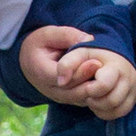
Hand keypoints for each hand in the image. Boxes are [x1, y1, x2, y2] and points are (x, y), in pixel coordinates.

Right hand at [19, 26, 135, 118]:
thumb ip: (67, 35)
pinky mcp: (65, 100)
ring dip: (94, 92)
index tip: (96, 62)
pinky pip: (81, 101)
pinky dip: (93, 95)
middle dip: (91, 83)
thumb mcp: (47, 34)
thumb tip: (89, 39)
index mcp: (40, 71)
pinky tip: (105, 85)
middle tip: (107, 72)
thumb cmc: (38, 45)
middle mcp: (48, 89)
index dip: (80, 72)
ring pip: (78, 99)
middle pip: (72, 92)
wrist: (26, 62)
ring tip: (109, 79)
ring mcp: (56, 97)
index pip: (62, 77)